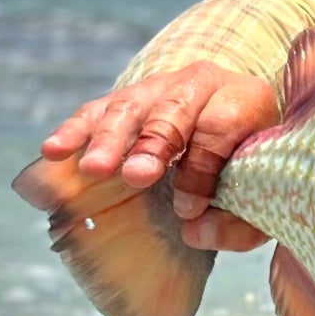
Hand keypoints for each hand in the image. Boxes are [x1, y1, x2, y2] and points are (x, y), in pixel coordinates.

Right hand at [38, 63, 279, 250]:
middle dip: (153, 144)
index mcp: (245, 101)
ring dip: (110, 139)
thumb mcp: (260, 196)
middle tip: (135, 176)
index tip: (187, 208)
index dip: (202, 170)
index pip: (221, 128)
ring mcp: (159, 86)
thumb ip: (238, 222)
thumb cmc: (248, 168)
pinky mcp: (127, 98)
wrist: (237, 125)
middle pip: (174, 109)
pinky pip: (97, 110)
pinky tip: (54, 151)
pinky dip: (75, 130)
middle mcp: (201, 84)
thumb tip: (193, 231)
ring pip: (131, 106)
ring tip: (93, 169)